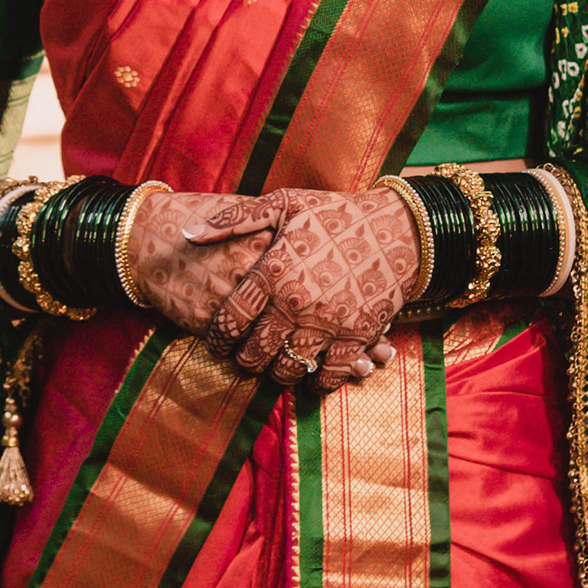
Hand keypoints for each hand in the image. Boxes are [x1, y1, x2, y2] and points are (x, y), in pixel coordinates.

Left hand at [194, 186, 417, 384]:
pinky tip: (309, 376)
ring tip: (273, 366)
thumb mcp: (282, 204)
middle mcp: (297, 302)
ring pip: (288, 368)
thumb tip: (188, 234)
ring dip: (275, 373)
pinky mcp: (358, 336)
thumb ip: (233, 221)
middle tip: (243, 358)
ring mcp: (329, 323)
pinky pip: (329, 374)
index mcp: (275, 271)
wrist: (400, 227)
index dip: (216, 337)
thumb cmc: (336, 214)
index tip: (216, 343)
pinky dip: (316, 382)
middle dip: (244, 360)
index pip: (230, 319)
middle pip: (255, 351)